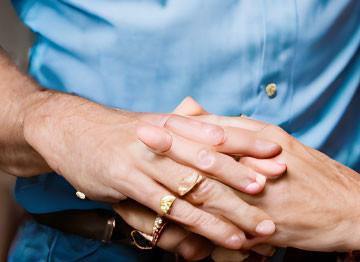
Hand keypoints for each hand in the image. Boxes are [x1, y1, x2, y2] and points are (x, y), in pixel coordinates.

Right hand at [21, 90, 282, 251]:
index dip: (251, 141)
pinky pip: (170, 209)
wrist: (74, 130)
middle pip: (215, 160)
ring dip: (231, 210)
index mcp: (178, 125)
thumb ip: (188, 132)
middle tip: (280, 185)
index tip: (281, 149)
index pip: (222, 131)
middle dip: (248, 174)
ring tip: (259, 225)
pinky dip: (197, 225)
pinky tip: (216, 237)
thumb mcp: (157, 126)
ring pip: (197, 188)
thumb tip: (223, 138)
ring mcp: (149, 162)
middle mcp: (168, 140)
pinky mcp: (131, 183)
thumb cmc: (121, 132)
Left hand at [137, 114, 359, 252]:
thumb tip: (205, 113)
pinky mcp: (270, 226)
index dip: (184, 125)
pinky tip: (179, 236)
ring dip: (180, 184)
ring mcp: (267, 195)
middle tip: (141, 137)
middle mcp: (265, 162)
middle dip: (174, 146)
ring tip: (149, 183)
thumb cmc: (317, 176)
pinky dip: (204, 229)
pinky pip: (231, 227)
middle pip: (212, 153)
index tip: (152, 119)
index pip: (219, 129)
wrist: (354, 208)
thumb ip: (242, 132)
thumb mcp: (282, 145)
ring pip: (216, 189)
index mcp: (268, 139)